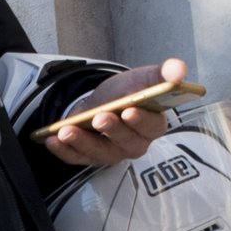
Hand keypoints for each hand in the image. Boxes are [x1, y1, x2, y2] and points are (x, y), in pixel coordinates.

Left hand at [39, 59, 186, 168]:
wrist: (103, 101)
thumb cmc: (128, 92)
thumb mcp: (143, 77)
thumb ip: (162, 73)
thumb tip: (179, 70)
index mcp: (153, 125)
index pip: (152, 126)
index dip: (141, 121)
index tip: (129, 110)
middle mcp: (135, 144)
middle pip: (126, 143)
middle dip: (112, 130)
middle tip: (99, 117)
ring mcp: (112, 154)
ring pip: (100, 154)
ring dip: (83, 142)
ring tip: (66, 130)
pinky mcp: (90, 158)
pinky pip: (77, 159)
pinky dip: (63, 151)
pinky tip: (51, 139)